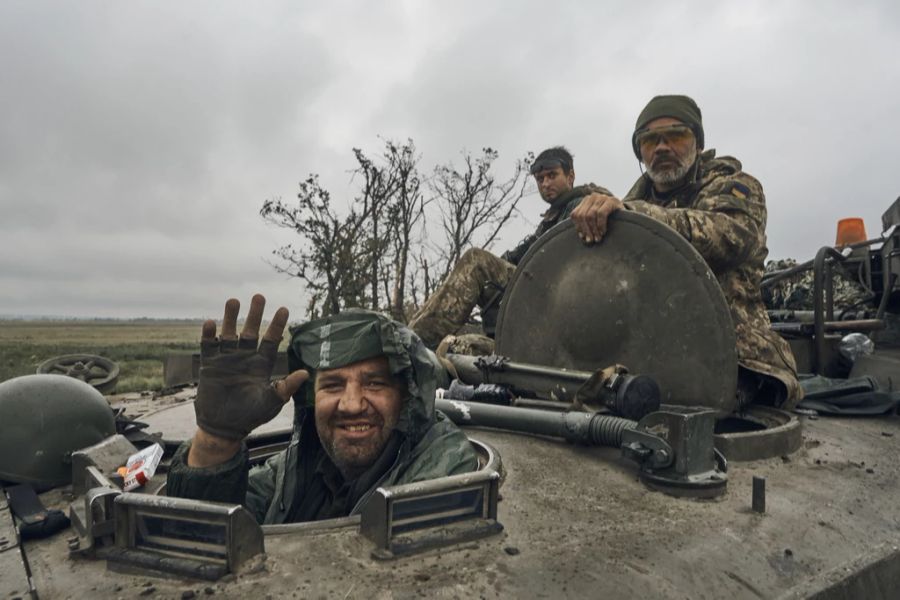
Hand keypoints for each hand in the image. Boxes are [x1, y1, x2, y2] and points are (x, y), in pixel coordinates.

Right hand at [188, 294, 308, 466]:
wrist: (224, 428)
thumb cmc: (250, 416)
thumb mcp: (271, 402)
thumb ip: (286, 387)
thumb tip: (305, 373)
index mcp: (261, 364)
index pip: (271, 339)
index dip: (277, 324)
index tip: (284, 309)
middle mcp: (245, 357)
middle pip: (251, 330)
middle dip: (255, 314)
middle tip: (259, 296)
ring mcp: (227, 359)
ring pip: (229, 333)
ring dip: (230, 318)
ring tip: (233, 301)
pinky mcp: (210, 365)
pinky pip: (209, 346)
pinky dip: (209, 335)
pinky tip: (211, 322)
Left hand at [570, 193, 623, 243]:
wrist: (628, 214)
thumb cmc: (610, 220)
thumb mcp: (595, 220)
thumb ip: (586, 224)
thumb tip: (581, 237)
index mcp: (585, 201)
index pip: (575, 214)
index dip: (578, 227)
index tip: (583, 237)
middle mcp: (592, 197)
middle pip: (582, 215)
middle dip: (586, 230)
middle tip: (591, 240)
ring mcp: (602, 197)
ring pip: (590, 215)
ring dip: (593, 229)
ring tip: (598, 238)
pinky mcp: (612, 200)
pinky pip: (601, 214)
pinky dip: (600, 225)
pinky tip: (603, 232)